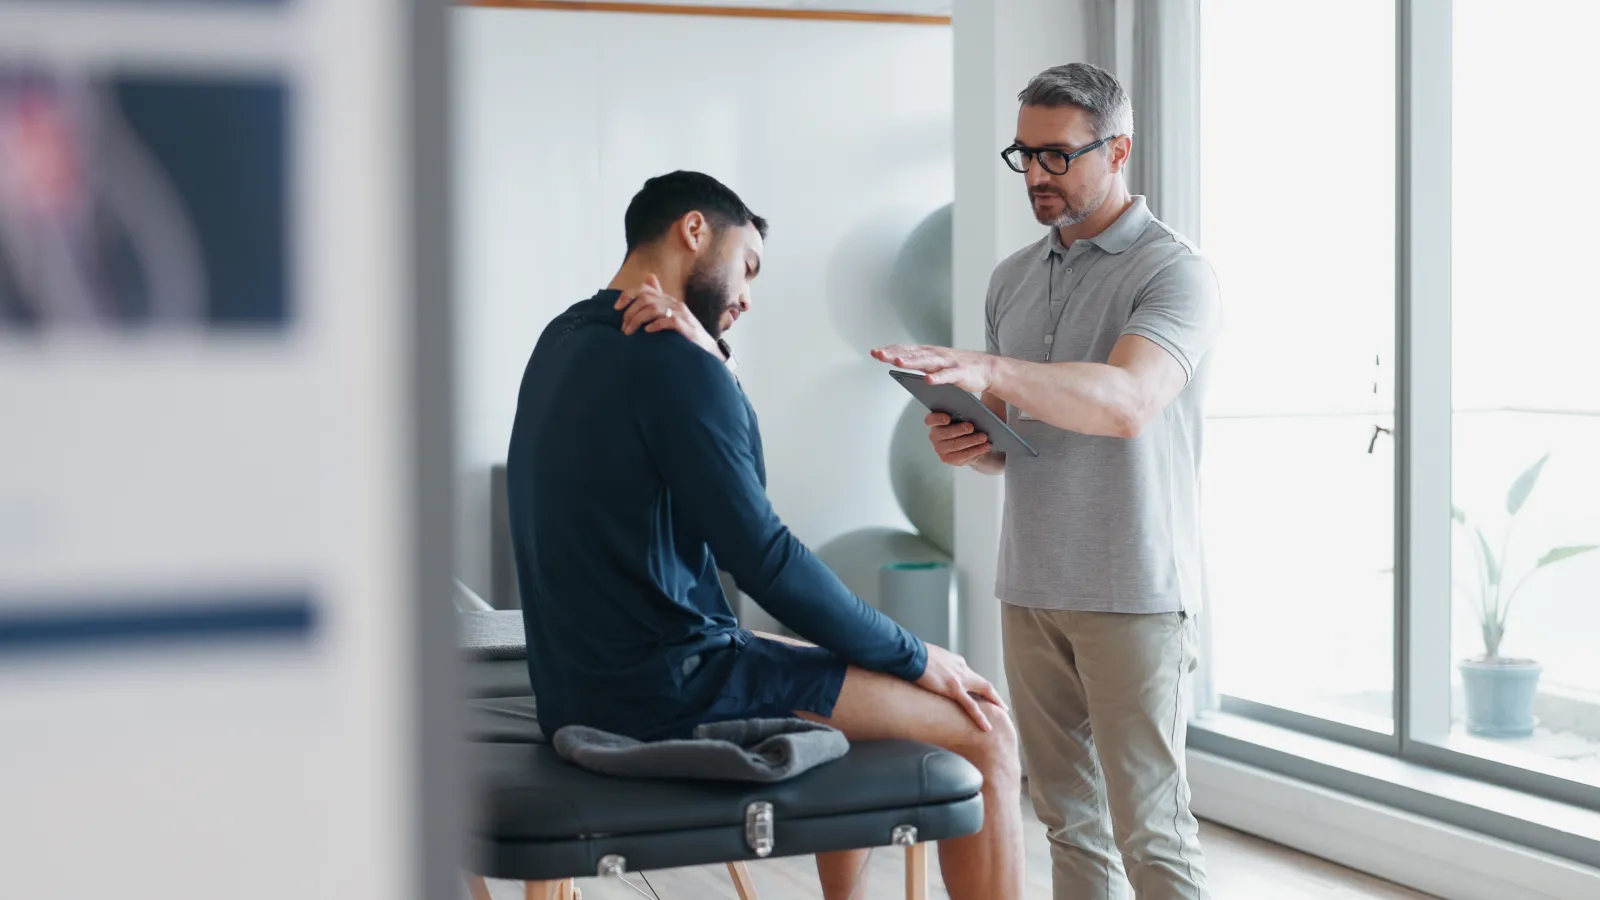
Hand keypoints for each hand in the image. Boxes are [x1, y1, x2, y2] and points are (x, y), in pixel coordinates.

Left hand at [616, 274, 720, 356]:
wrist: (706, 351)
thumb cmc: (683, 334)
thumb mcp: (669, 314)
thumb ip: (658, 298)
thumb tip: (649, 277)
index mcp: (668, 300)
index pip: (645, 289)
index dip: (628, 295)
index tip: (616, 308)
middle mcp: (674, 303)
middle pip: (646, 299)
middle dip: (630, 313)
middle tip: (624, 329)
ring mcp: (682, 314)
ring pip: (654, 309)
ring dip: (638, 320)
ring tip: (630, 333)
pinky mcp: (687, 327)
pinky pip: (669, 321)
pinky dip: (656, 325)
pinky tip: (647, 332)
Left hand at [872, 344, 997, 393]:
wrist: (987, 368)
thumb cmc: (959, 366)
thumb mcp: (935, 362)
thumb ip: (918, 361)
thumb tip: (897, 359)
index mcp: (929, 353)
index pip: (906, 349)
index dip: (890, 350)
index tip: (875, 352)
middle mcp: (936, 355)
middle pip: (912, 354)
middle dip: (894, 354)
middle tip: (878, 355)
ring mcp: (948, 363)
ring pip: (927, 362)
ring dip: (912, 362)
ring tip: (898, 362)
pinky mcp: (960, 373)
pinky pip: (947, 376)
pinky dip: (937, 378)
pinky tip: (927, 380)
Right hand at [915, 643, 1006, 731]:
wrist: (912, 654)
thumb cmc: (916, 655)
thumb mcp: (932, 658)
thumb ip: (938, 666)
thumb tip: (935, 673)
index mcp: (957, 662)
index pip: (971, 675)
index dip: (977, 685)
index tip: (981, 692)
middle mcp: (962, 669)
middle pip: (984, 683)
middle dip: (994, 695)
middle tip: (1001, 705)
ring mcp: (960, 679)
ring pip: (984, 692)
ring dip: (994, 702)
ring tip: (1002, 713)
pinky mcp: (953, 689)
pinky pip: (970, 705)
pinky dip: (979, 716)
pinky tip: (985, 726)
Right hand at [924, 412, 992, 465]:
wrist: (971, 444)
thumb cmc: (966, 426)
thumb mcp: (964, 417)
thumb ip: (964, 413)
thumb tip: (972, 411)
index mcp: (936, 422)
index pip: (930, 419)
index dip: (937, 419)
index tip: (948, 418)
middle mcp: (934, 436)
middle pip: (944, 433)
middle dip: (959, 430)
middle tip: (971, 427)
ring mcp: (940, 449)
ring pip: (955, 445)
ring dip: (971, 441)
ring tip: (984, 437)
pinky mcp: (948, 459)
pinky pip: (962, 455)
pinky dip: (976, 450)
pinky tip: (985, 446)